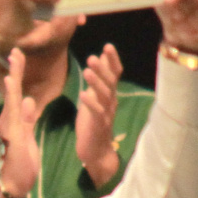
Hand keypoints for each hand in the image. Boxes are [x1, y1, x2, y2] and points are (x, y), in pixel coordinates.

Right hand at [0, 49, 42, 197]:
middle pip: (12, 91)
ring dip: (14, 79)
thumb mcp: (28, 137)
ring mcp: (9, 128)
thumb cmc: (21, 164)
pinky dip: (13, 99)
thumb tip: (28, 100)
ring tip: (15, 60)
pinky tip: (15, 87)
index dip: (17, 74)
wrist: (15, 185)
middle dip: (15, 70)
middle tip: (16, 50)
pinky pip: (14, 115)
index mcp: (14, 121)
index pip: (17, 93)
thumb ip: (28, 119)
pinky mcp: (13, 137)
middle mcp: (8, 121)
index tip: (18, 56)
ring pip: (11, 99)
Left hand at [74, 45, 124, 186]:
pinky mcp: (98, 125)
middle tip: (92, 57)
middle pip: (110, 82)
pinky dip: (90, 103)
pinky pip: (96, 112)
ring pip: (103, 95)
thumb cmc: (93, 122)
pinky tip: (82, 94)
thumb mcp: (96, 97)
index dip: (112, 60)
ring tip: (86, 70)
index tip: (108, 46)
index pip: (115, 74)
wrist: (96, 151)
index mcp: (110, 94)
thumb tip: (99, 57)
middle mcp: (111, 102)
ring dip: (96, 82)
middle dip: (102, 69)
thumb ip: (98, 79)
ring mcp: (106, 114)